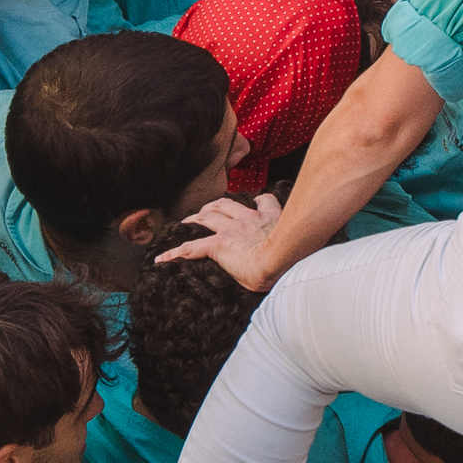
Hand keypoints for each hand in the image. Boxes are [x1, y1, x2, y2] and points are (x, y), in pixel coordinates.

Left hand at [157, 192, 291, 291]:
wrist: (280, 261)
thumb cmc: (292, 258)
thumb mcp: (298, 242)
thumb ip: (293, 238)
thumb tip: (299, 245)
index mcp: (269, 218)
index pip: (263, 201)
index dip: (258, 201)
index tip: (256, 201)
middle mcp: (249, 219)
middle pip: (227, 204)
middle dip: (215, 205)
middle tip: (206, 210)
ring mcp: (232, 230)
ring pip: (209, 216)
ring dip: (196, 218)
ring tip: (187, 221)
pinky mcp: (219, 244)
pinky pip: (192, 247)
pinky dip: (175, 252)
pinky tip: (162, 258)